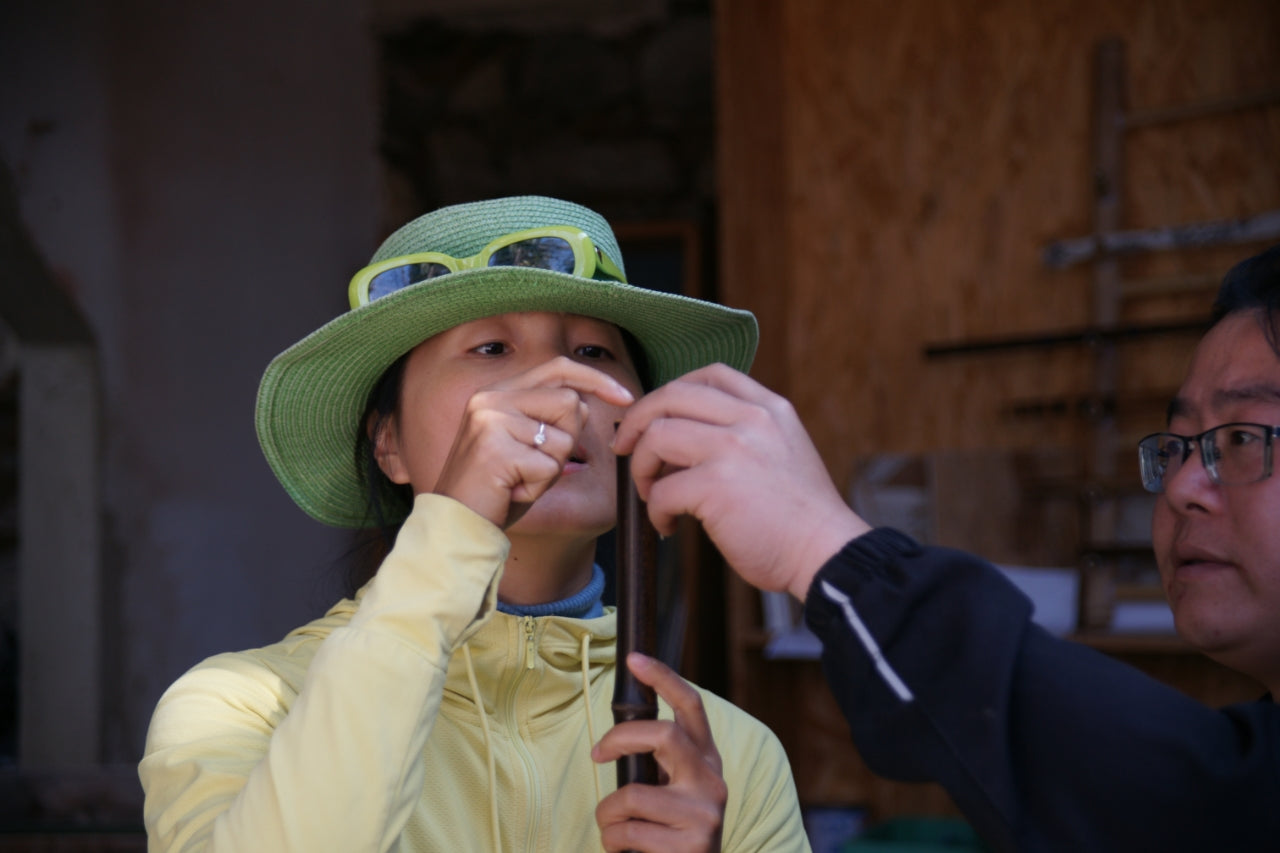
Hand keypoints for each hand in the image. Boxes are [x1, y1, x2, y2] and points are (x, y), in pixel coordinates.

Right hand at [430, 356, 634, 528]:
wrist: (456, 525)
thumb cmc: (495, 489)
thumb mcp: (524, 445)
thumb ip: (549, 418)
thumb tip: (587, 401)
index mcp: (497, 392)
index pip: (558, 368)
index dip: (595, 379)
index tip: (625, 396)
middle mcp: (491, 399)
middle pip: (569, 402)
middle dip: (568, 440)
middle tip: (533, 466)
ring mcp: (490, 422)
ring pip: (563, 439)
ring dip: (551, 468)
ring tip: (518, 480)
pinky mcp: (495, 450)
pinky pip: (549, 468)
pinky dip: (538, 488)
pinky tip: (511, 492)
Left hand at [593, 653, 725, 852]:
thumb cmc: (671, 832)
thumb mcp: (674, 790)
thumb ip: (659, 763)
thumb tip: (619, 736)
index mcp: (706, 760)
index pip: (691, 706)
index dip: (663, 678)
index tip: (634, 659)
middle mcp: (712, 781)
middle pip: (663, 735)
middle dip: (619, 739)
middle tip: (597, 753)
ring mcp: (704, 815)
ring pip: (631, 795)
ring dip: (607, 815)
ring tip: (614, 829)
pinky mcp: (690, 847)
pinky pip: (627, 832)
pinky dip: (612, 841)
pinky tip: (624, 850)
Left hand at [612, 363, 869, 599]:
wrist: (826, 553)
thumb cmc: (799, 516)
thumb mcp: (783, 450)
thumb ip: (744, 432)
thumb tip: (680, 438)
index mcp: (769, 408)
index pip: (709, 374)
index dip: (670, 392)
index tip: (653, 417)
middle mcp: (751, 419)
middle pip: (671, 396)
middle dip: (637, 421)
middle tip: (625, 448)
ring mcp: (733, 448)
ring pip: (656, 437)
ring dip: (641, 468)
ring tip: (651, 495)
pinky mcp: (716, 485)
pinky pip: (661, 490)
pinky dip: (655, 511)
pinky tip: (669, 526)